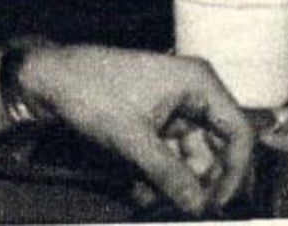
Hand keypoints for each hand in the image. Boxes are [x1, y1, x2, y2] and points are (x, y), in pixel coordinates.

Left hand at [15, 43, 253, 215]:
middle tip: (186, 210)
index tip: (216, 204)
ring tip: (155, 199)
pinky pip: (169, 152)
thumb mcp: (133, 138)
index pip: (238, 132)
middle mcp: (191, 91)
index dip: (234, 173)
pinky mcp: (154, 118)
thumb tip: (200, 209)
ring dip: (175, 182)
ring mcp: (172, 105)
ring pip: (190, 155)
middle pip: (217, 148)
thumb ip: (170, 176)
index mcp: (197, 82)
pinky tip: (141, 190)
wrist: (48, 77)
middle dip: (199, 182)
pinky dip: (159, 173)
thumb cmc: (92, 93)